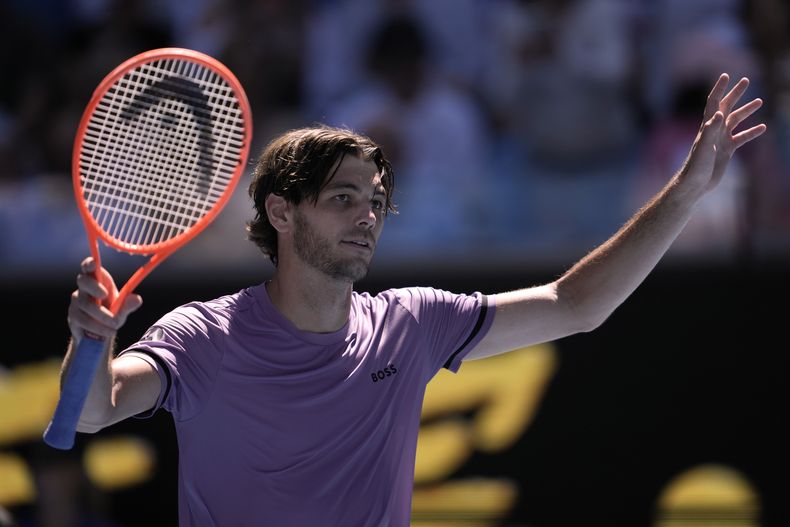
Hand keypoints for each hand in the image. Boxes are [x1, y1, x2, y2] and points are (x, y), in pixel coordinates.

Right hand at [68, 257, 142, 340]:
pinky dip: (96, 326)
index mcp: (99, 281)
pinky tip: (106, 332)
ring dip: (101, 315)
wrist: (99, 335)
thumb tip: (137, 299)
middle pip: (83, 281)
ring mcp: (76, 302)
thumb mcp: (122, 310)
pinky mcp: (73, 316)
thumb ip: (128, 305)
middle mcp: (84, 289)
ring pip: (85, 304)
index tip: (93, 262)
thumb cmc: (112, 314)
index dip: (89, 264)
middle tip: (105, 295)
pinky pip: (82, 319)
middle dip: (94, 287)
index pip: (89, 268)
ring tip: (115, 325)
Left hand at [682, 73, 766, 193]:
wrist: (695, 184)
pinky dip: (752, 132)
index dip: (719, 88)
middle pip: (726, 107)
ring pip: (736, 121)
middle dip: (735, 94)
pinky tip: (763, 127)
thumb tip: (720, 112)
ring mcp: (720, 140)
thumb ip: (711, 129)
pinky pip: (741, 138)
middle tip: (746, 80)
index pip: (713, 102)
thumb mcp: (704, 146)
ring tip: (759, 101)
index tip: (726, 75)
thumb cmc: (696, 166)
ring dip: (747, 111)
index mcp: (707, 126)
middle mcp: (713, 130)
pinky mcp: (726, 150)